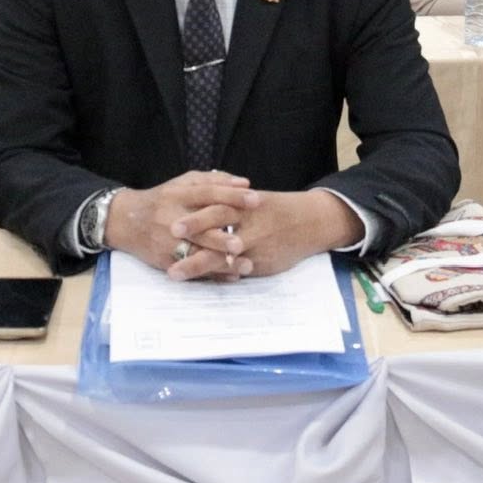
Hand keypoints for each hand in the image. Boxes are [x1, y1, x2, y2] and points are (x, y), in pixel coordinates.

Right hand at [105, 171, 259, 275]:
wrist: (125, 221)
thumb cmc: (163, 199)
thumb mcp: (182, 183)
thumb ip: (213, 180)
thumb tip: (245, 184)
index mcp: (178, 195)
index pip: (207, 193)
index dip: (231, 195)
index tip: (255, 199)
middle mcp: (171, 218)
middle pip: (200, 228)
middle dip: (222, 237)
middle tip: (243, 242)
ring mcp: (167, 242)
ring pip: (197, 254)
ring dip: (222, 261)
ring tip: (246, 265)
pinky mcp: (165, 261)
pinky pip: (192, 270)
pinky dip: (213, 274)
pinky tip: (232, 276)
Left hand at [168, 188, 361, 279]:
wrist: (312, 222)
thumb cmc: (276, 209)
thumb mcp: (252, 199)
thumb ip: (227, 200)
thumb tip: (195, 200)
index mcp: (244, 202)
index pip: (216, 206)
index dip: (196, 216)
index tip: (173, 224)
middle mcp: (249, 222)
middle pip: (218, 225)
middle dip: (194, 233)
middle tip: (170, 238)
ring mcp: (255, 244)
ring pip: (224, 254)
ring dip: (198, 263)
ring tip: (174, 273)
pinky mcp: (262, 262)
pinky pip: (238, 270)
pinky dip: (221, 275)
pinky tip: (202, 283)